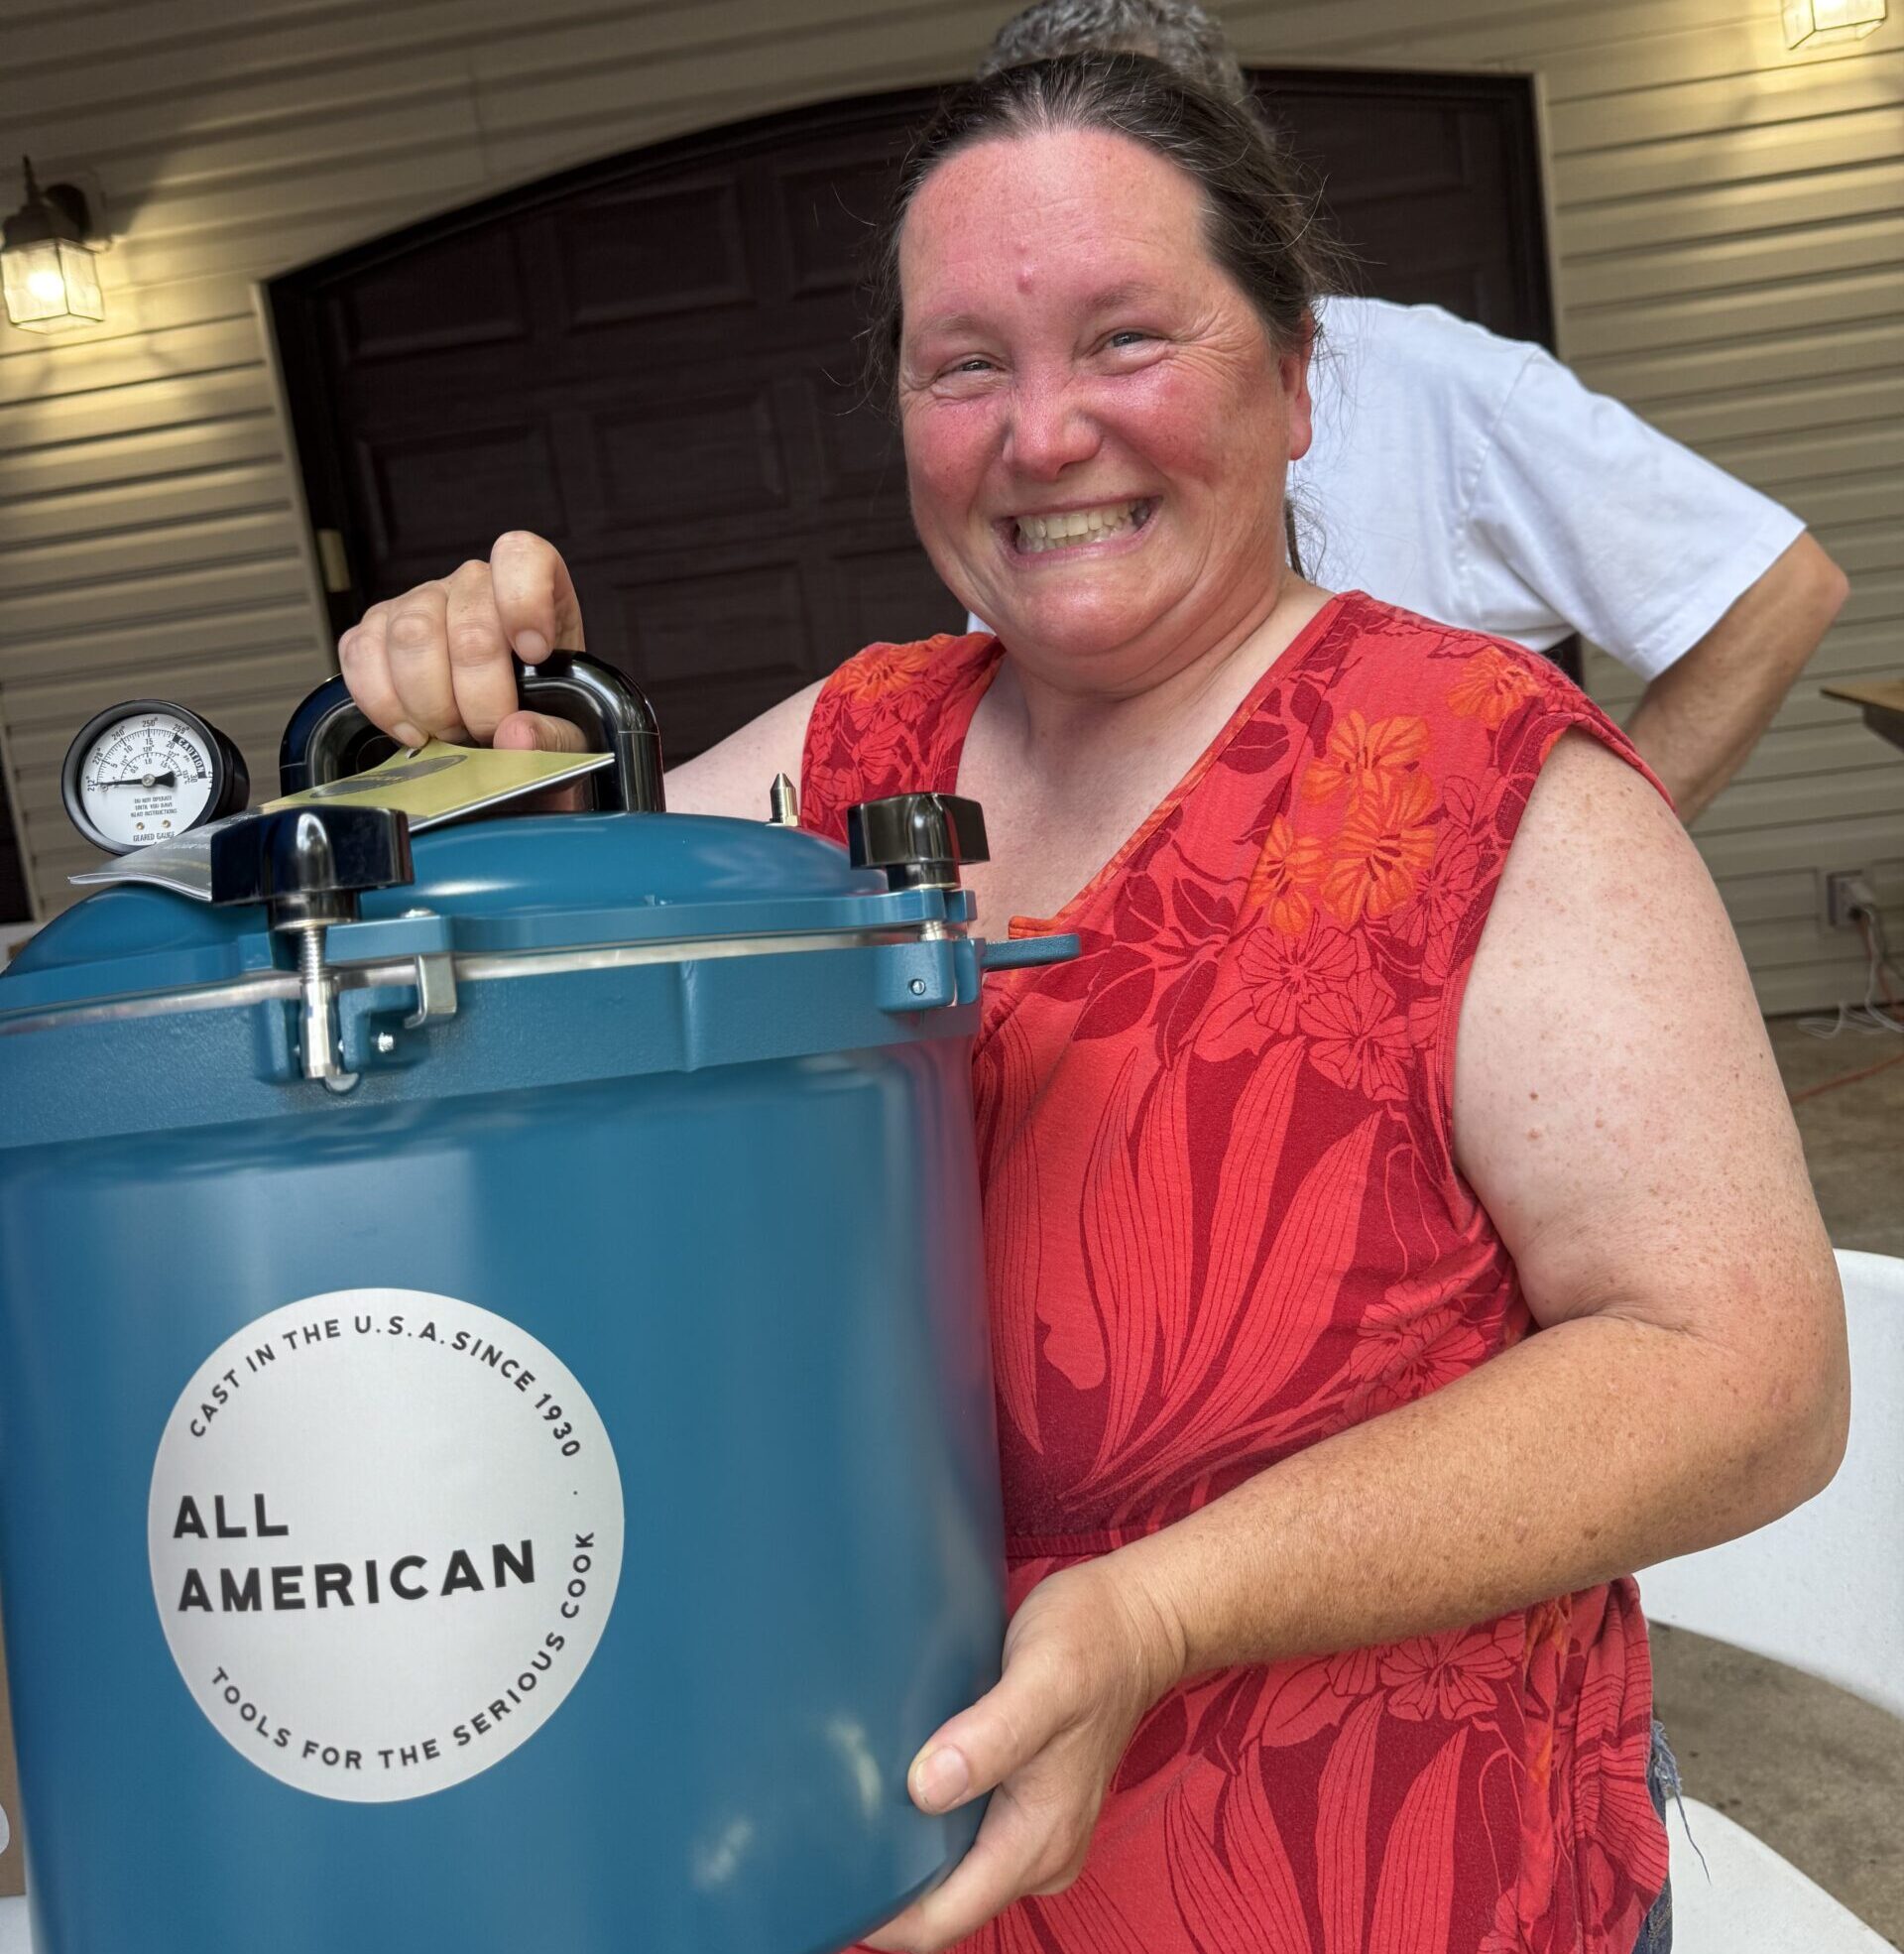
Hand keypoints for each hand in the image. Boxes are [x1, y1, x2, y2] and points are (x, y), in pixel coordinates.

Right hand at [336, 531, 589, 757]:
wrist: (500, 736)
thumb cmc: (539, 719)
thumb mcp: (569, 734)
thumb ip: (554, 736)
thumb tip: (515, 737)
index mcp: (535, 590)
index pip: (520, 557)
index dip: (525, 602)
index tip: (534, 654)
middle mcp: (472, 586)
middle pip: (467, 624)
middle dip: (478, 697)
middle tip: (486, 732)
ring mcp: (419, 602)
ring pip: (411, 635)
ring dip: (430, 704)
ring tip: (451, 733)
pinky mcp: (375, 630)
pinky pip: (361, 653)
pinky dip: (384, 704)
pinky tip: (413, 731)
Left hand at [865, 1557, 1185, 1953]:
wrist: (1138, 1622)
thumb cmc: (1093, 1641)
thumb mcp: (1044, 1679)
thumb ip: (990, 1737)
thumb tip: (927, 1789)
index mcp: (1039, 1839)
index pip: (946, 1918)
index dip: (885, 1920)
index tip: (828, 1892)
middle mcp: (1039, 1851)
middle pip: (945, 1904)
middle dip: (887, 1889)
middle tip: (822, 1842)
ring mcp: (1036, 1831)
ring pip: (954, 1873)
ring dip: (907, 1856)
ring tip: (848, 1814)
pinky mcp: (1028, 1803)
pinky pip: (967, 1838)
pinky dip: (929, 1826)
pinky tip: (895, 1787)